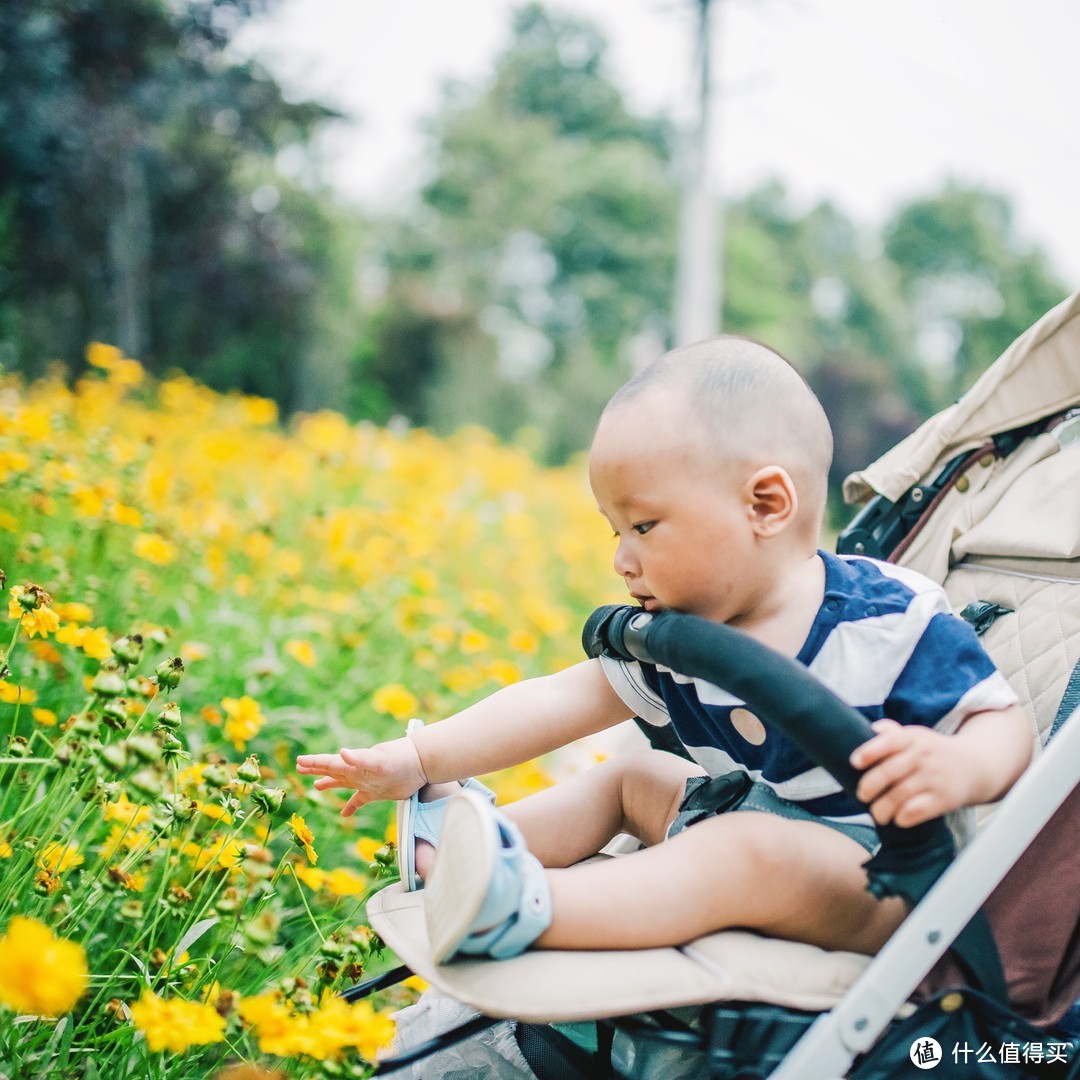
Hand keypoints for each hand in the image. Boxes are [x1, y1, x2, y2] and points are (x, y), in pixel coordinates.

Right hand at [296, 737, 426, 816]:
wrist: (421, 763)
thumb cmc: (400, 759)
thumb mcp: (379, 759)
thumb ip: (360, 758)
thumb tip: (342, 753)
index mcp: (355, 764)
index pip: (330, 762)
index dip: (314, 763)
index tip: (299, 761)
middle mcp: (358, 771)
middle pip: (333, 770)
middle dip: (317, 769)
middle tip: (300, 767)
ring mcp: (367, 782)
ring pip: (343, 783)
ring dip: (330, 784)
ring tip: (316, 786)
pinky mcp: (377, 792)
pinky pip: (360, 801)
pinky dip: (351, 807)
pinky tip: (344, 814)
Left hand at [849, 719, 972, 827]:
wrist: (973, 767)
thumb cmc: (932, 752)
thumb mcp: (916, 736)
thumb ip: (893, 733)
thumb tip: (872, 728)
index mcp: (913, 738)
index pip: (889, 742)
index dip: (869, 752)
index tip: (854, 763)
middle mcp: (923, 756)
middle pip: (890, 771)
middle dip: (870, 786)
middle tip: (861, 796)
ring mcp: (934, 778)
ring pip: (901, 794)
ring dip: (883, 808)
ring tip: (876, 814)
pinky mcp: (944, 798)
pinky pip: (918, 810)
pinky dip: (904, 817)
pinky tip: (897, 819)